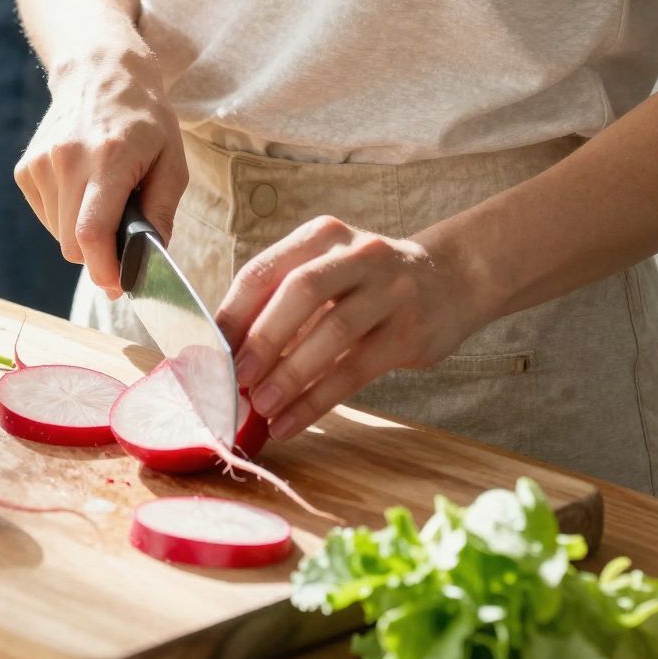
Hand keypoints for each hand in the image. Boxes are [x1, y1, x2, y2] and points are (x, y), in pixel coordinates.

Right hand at [14, 50, 187, 293]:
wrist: (99, 73)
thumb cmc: (144, 119)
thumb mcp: (172, 161)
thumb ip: (162, 211)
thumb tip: (151, 257)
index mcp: (108, 158)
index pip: (92, 231)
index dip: (102, 269)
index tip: (117, 286)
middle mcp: (67, 160)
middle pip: (72, 242)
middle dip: (97, 255)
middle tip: (121, 242)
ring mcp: (41, 163)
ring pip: (58, 233)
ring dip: (82, 232)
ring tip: (103, 199)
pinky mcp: (26, 168)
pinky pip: (46, 216)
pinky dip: (66, 216)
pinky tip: (82, 188)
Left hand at [215, 216, 492, 441]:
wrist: (450, 279)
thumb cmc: (366, 283)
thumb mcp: (327, 272)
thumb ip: (282, 303)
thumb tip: (225, 355)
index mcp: (321, 236)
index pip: (266, 270)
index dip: (233, 312)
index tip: (207, 350)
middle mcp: (357, 253)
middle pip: (301, 291)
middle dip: (263, 338)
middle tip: (234, 377)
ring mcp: (389, 290)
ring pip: (333, 332)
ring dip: (290, 374)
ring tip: (260, 406)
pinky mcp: (410, 331)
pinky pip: (356, 370)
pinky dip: (318, 400)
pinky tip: (291, 422)